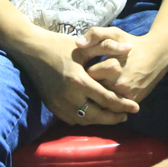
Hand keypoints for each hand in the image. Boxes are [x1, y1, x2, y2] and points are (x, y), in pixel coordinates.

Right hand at [16, 28, 140, 125]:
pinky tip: (93, 114)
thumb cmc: (59, 45)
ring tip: (112, 116)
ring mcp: (59, 104)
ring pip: (84, 121)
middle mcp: (69, 97)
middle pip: (97, 116)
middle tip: (126, 115)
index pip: (107, 99)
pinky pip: (72, 120)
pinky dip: (85, 120)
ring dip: (100, 121)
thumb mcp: (84, 46)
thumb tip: (129, 47)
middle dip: (114, 118)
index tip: (136, 108)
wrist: (31, 50)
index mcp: (79, 81)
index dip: (123, 105)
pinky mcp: (52, 107)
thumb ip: (108, 47)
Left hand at [81, 28, 167, 104]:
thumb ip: (95, 34)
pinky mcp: (133, 102)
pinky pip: (115, 106)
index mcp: (113, 67)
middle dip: (91, 84)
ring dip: (99, 94)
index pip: (88, 75)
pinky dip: (109, 101)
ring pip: (103, 100)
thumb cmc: (132, 43)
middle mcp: (120, 85)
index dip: (85, 70)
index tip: (86, 66)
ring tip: (97, 86)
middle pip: (95, 89)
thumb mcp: (115, 33)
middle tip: (91, 78)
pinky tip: (107, 93)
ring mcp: (127, 96)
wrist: (158, 55)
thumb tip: (78, 44)